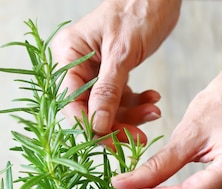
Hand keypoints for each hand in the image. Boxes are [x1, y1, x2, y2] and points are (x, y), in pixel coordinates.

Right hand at [51, 0, 180, 144]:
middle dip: (115, 124)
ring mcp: (93, 70)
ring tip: (154, 112)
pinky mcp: (110, 72)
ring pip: (105, 107)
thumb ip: (108, 90)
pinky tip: (152, 99)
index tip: (110, 142)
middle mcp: (75, 64)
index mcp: (68, 55)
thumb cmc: (139, 9)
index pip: (69, 101)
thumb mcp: (122, 52)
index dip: (88, 124)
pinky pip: (119, 98)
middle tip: (138, 138)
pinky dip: (136, 103)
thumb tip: (96, 126)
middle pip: (88, 108)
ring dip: (130, 116)